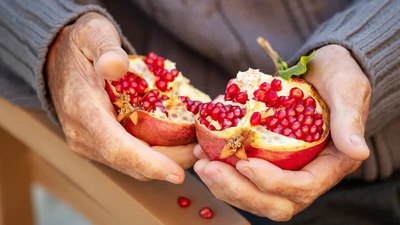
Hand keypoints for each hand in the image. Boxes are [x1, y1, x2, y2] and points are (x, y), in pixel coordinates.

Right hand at [46, 12, 195, 183]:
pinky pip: (130, 157)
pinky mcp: (99, 145)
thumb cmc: (81, 46)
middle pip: (131, 162)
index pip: (117, 147)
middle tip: (203, 151)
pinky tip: (177, 141)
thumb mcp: (92, 35)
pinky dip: (155, 155)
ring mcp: (90, 143)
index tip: (177, 174)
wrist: (59, 61)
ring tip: (195, 147)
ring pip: (132, 164)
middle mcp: (84, 136)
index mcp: (83, 111)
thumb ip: (105, 48)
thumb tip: (117, 66)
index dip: (149, 162)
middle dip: (170, 162)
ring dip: (166, 160)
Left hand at [193, 44, 370, 220]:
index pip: (301, 187)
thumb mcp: (347, 89)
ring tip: (201, 163)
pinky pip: (242, 177)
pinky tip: (203, 153)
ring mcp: (284, 170)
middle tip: (210, 169)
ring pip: (253, 194)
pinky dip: (221, 170)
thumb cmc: (338, 75)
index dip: (272, 182)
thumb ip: (349, 119)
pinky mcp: (267, 161)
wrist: (322, 69)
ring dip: (223, 184)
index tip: (246, 164)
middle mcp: (306, 175)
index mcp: (329, 165)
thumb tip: (357, 152)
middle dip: (239, 190)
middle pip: (273, 202)